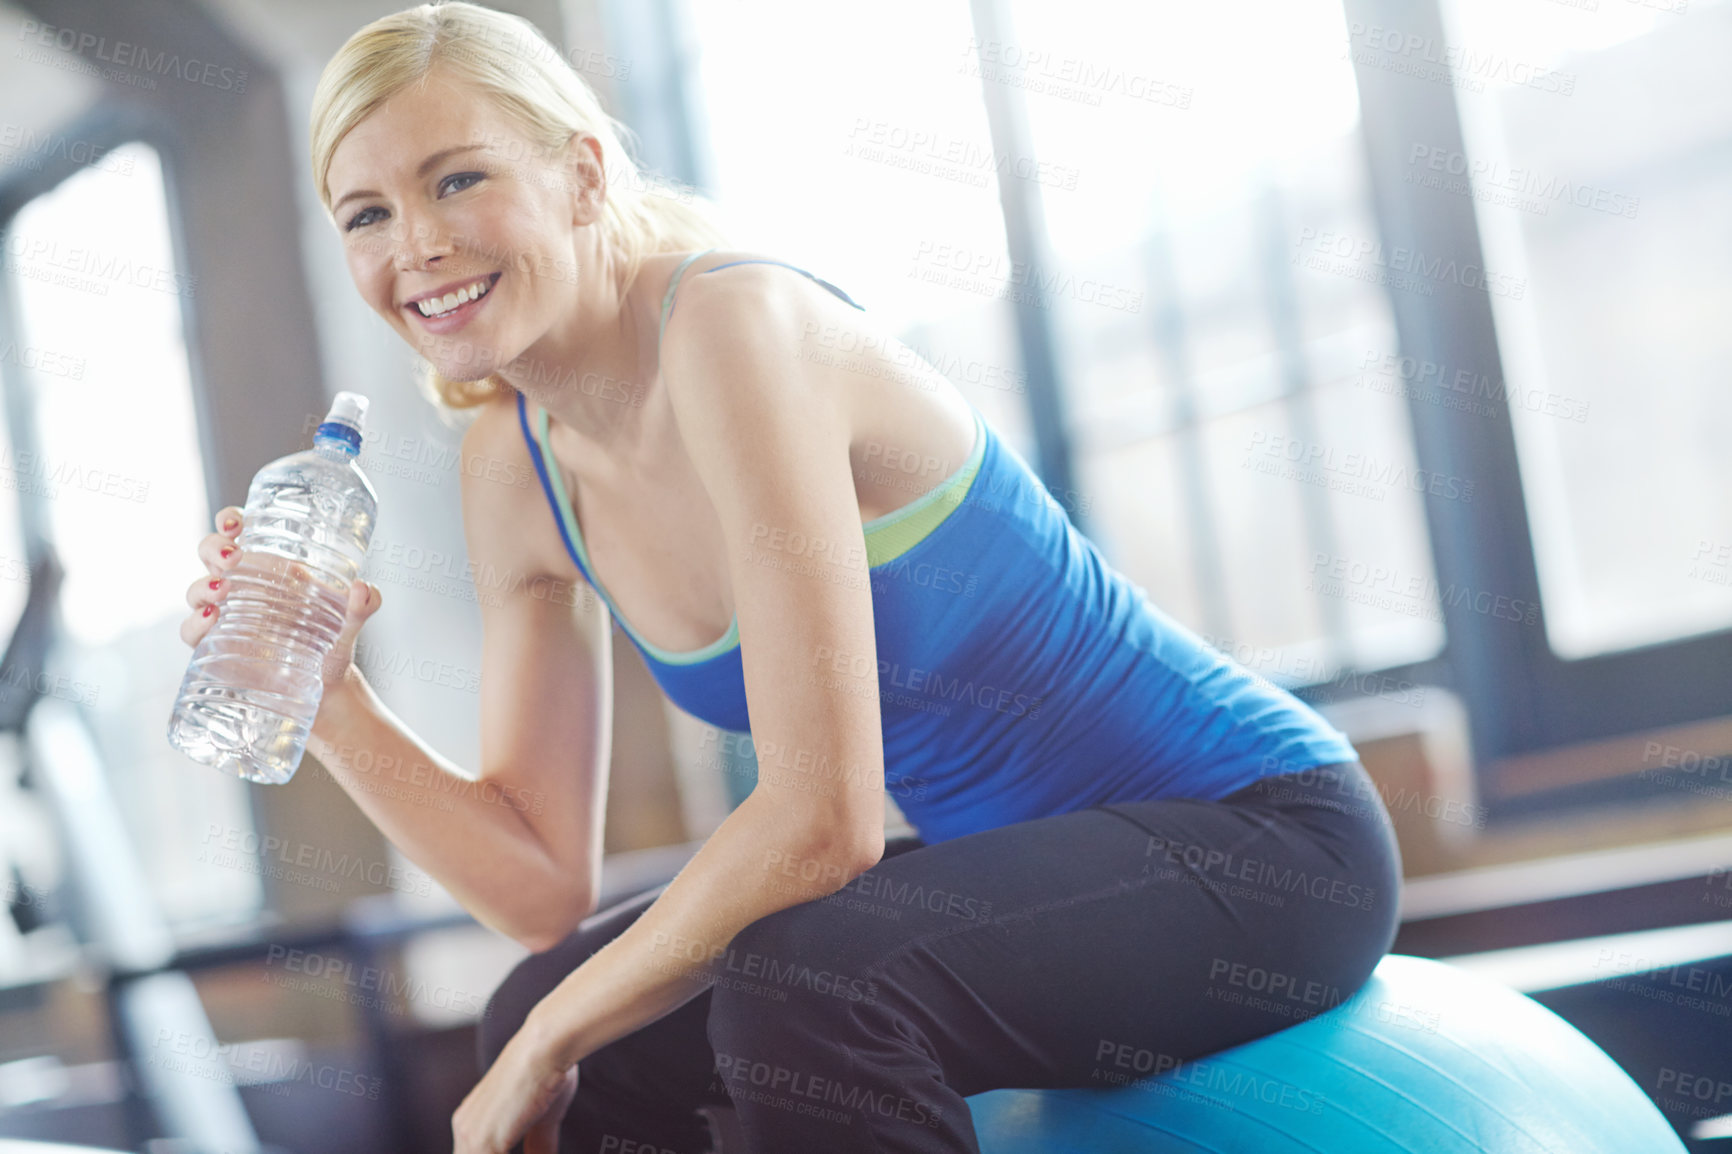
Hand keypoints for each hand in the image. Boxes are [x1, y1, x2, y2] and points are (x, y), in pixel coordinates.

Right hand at [181, 504, 382, 691]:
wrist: (327, 685)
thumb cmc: (333, 641)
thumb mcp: (349, 620)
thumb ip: (363, 604)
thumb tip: (364, 589)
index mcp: (269, 568)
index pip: (237, 532)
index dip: (229, 520)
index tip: (236, 523)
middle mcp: (242, 586)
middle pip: (209, 554)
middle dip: (212, 548)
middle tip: (233, 556)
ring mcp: (226, 616)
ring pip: (196, 591)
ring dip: (202, 586)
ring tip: (222, 590)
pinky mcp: (218, 646)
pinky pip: (192, 631)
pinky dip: (195, 623)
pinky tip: (212, 620)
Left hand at [452, 1012, 579, 1153]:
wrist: (546, 1046)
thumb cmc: (548, 1068)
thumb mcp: (544, 1118)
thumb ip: (538, 1145)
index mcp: (473, 1120)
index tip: (523, 1150)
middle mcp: (465, 1128)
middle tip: (532, 1152)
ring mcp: (471, 1136)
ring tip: (534, 1152)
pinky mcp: (483, 1143)